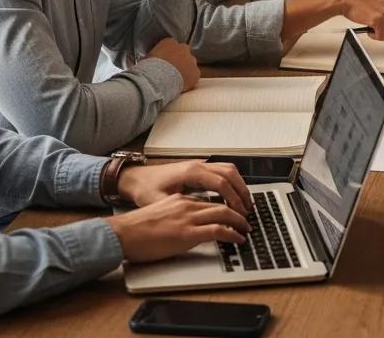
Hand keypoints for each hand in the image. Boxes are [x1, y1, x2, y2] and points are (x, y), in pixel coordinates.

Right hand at [108, 193, 248, 261]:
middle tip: (246, 218)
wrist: (122, 234)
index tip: (234, 210)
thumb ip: (175, 214)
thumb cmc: (135, 229)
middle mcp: (187, 204)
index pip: (209, 199)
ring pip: (224, 213)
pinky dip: (232, 234)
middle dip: (238, 210)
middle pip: (222, 202)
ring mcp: (188, 218)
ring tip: (246, 228)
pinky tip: (238, 239)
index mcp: (180, 199)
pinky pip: (218, 230)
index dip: (225, 205)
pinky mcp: (187, 233)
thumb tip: (184, 223)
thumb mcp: (160, 214)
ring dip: (239, 221)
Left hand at [117, 159, 251, 215]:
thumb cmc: (145, 189)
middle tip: (248, 210)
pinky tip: (233, 195)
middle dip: (242, 191)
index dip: (233, 199)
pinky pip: (222, 170)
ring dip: (239, 185)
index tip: (239, 214)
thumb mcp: (161, 203)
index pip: (221, 183)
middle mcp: (198, 165)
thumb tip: (201, 220)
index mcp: (191, 172)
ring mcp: (199, 164)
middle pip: (230, 173)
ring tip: (244, 203)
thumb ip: (183, 209)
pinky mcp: (198, 168)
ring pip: (228, 169)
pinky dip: (232, 181)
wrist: (135, 178)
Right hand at [147, 37, 199, 92]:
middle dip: (179, 59)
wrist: (157, 80)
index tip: (165, 61)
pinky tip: (182, 85)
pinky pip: (194, 75)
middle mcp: (183, 48)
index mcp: (169, 42)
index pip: (171, 45)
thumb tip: (149, 60)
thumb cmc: (149, 69)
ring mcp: (191, 60)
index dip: (168, 54)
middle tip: (172, 69)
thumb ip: (152, 56)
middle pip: (183, 52)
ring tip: (176, 79)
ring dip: (186, 69)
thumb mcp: (147, 58)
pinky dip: (190, 80)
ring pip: (190, 63)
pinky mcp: (196, 73)